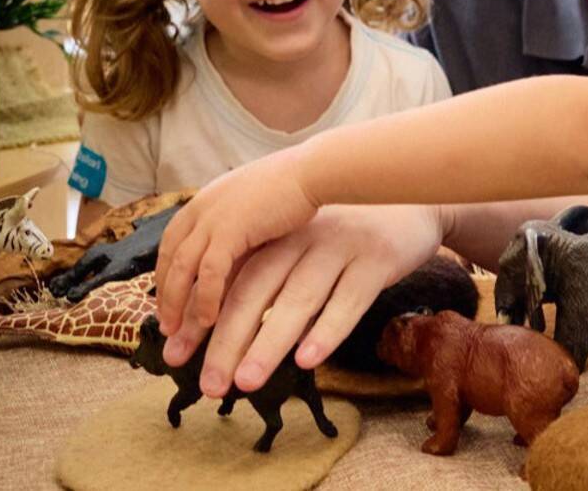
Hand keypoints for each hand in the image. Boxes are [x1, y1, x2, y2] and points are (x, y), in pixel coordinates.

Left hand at [154, 150, 317, 369]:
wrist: (312, 171)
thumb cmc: (294, 188)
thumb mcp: (254, 205)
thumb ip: (239, 229)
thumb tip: (236, 257)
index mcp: (207, 199)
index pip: (172, 242)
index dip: (166, 274)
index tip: (168, 301)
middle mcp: (203, 207)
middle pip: (170, 257)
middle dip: (165, 295)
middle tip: (166, 327)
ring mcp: (214, 217)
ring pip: (182, 268)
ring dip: (177, 303)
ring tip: (179, 332)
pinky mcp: (231, 229)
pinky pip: (209, 272)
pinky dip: (205, 298)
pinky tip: (210, 320)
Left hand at [178, 203, 448, 397]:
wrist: (412, 201)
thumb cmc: (349, 234)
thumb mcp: (304, 243)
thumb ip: (271, 273)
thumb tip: (218, 328)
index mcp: (280, 235)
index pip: (231, 279)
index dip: (202, 318)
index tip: (175, 357)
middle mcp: (303, 239)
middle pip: (255, 291)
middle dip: (227, 340)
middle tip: (209, 385)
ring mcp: (340, 248)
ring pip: (297, 300)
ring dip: (269, 343)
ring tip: (246, 383)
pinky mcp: (376, 261)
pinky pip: (348, 302)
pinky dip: (326, 332)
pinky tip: (307, 362)